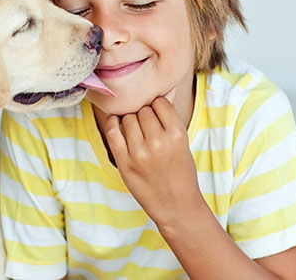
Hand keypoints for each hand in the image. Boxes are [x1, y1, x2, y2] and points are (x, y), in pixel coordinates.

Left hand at [104, 96, 205, 227]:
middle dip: (144, 114)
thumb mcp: (183, 143)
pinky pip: (112, 132)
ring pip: (128, 118)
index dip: (157, 106)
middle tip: (147, 126)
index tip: (157, 114)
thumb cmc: (181, 172)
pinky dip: (113, 123)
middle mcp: (158, 142)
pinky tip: (118, 124)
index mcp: (177, 135)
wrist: (176, 205)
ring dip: (130, 120)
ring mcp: (139, 152)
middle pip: (142, 110)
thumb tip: (165, 90)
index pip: (160, 103)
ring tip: (136, 131)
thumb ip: (171, 118)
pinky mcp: (124, 162)